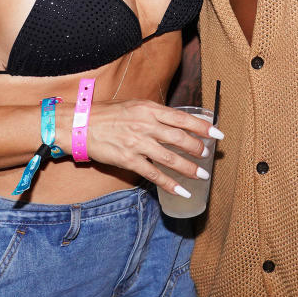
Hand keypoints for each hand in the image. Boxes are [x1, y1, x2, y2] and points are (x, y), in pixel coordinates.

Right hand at [72, 99, 220, 195]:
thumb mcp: (134, 106)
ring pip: (170, 158)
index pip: (182, 118)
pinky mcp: (129, 160)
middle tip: (208, 155)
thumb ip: (155, 114)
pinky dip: (170, 184)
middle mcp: (146, 125)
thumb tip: (177, 121)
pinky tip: (183, 190)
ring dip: (189, 168)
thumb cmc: (107, 114)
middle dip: (198, 148)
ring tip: (202, 175)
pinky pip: (154, 174)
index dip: (202, 126)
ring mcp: (138, 144)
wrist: (80, 125)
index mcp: (149, 109)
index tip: (218, 133)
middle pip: (180, 139)